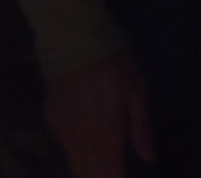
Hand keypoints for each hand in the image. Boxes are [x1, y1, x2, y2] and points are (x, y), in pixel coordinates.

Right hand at [43, 50, 154, 177]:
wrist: (73, 36)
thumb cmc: (113, 62)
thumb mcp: (136, 91)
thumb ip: (141, 128)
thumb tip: (149, 157)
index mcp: (105, 134)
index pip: (111, 176)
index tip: (126, 175)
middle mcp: (81, 139)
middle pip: (90, 177)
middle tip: (116, 171)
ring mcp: (62, 131)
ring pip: (75, 167)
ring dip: (90, 172)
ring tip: (104, 168)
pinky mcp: (51, 120)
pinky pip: (65, 147)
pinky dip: (77, 153)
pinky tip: (87, 143)